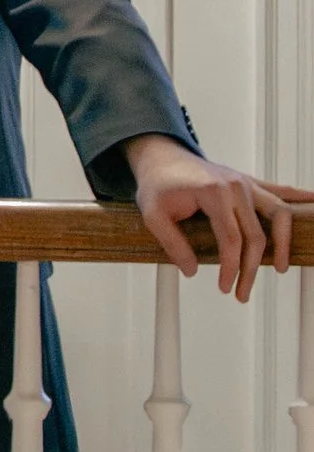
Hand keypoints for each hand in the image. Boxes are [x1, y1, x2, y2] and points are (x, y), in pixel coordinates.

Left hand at [127, 133, 298, 300]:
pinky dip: (299, 196)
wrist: (162, 157)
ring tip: (282, 268)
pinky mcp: (249, 183)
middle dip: (252, 268)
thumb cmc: (157, 185)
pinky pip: (279, 191)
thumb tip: (193, 271)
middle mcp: (236, 186)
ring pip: (278, 213)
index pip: (232, 238)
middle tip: (242, 294)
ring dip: (283, 242)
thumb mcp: (152, 215)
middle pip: (256, 233)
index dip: (232, 267)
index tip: (226, 287)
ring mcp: (245, 183)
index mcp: (214, 192)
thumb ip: (172, 243)